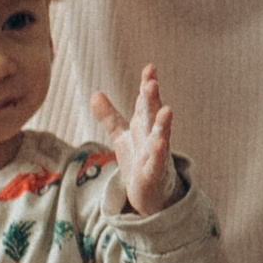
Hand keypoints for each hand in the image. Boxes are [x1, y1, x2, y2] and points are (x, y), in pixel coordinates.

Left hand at [91, 64, 174, 214]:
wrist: (152, 195)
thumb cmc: (140, 161)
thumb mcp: (123, 137)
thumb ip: (110, 117)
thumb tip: (95, 93)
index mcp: (145, 126)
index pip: (145, 102)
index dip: (147, 85)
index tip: (150, 68)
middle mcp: (152, 137)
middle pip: (152, 115)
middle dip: (152, 99)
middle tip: (152, 82)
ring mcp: (156, 156)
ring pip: (160, 137)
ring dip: (163, 124)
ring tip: (167, 110)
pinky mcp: (154, 175)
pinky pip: (156, 164)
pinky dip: (158, 154)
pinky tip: (159, 144)